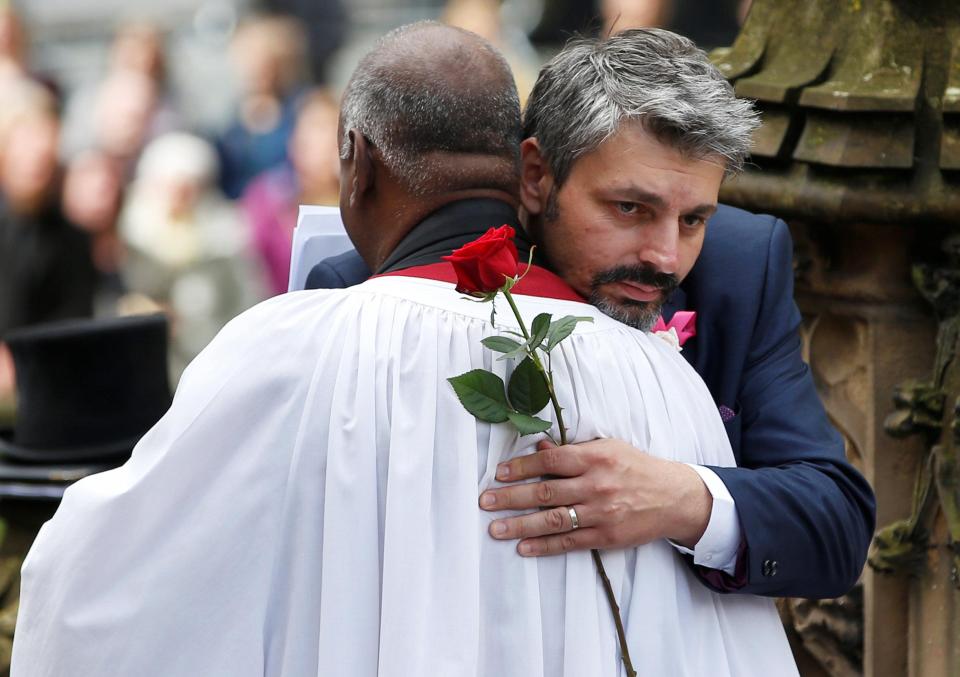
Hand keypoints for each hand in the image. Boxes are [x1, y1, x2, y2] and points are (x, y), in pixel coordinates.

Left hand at [479, 438, 711, 555]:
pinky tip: (524, 547)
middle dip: (511, 497)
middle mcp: (596, 484)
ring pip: (553, 519)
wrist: (674, 497)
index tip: (499, 473)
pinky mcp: (606, 536)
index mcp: (595, 457)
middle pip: (545, 491)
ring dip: (520, 525)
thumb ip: (574, 450)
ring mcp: (601, 512)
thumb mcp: (608, 448)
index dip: (521, 467)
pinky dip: (544, 545)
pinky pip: (569, 542)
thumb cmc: (637, 467)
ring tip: (495, 528)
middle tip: (485, 501)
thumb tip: (540, 448)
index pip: (550, 461)